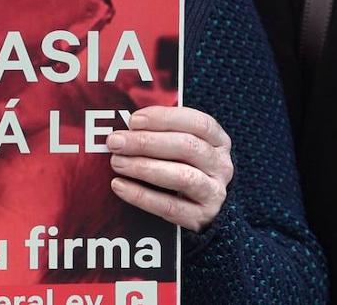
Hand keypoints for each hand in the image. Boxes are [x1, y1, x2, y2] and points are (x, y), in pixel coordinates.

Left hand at [108, 106, 232, 231]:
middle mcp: (221, 165)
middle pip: (187, 147)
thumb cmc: (179, 164)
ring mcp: (214, 192)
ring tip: (117, 163)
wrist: (197, 206)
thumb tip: (123, 128)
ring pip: (183, 176)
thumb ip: (156, 132)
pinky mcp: (201, 217)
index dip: (165, 119)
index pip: (198, 123)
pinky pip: (170, 207)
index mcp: (218, 140)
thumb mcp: (175, 143)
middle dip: (146, 142)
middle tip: (115, 142)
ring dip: (144, 167)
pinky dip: (141, 196)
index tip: (133, 121)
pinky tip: (119, 185)